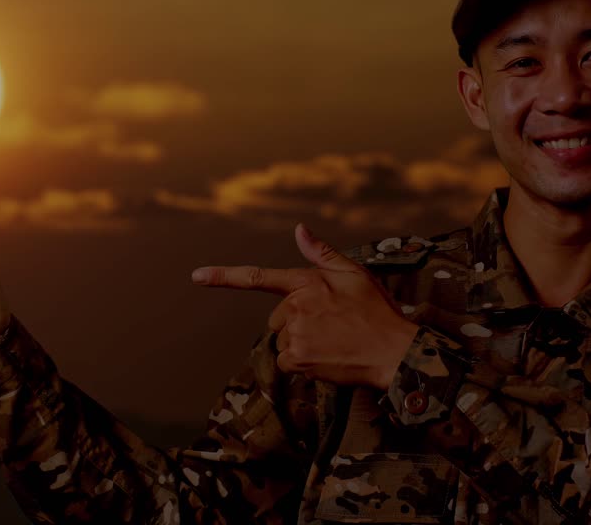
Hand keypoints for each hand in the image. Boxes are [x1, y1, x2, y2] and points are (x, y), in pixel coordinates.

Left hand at [193, 223, 418, 389]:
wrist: (394, 350)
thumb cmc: (377, 311)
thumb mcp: (354, 274)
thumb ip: (321, 254)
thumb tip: (298, 228)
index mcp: (306, 282)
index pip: (258, 277)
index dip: (224, 276)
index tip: (196, 275)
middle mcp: (296, 306)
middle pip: (279, 318)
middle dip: (298, 322)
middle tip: (333, 326)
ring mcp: (295, 333)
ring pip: (284, 340)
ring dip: (303, 344)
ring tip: (335, 342)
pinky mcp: (298, 357)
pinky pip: (288, 361)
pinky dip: (304, 362)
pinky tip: (329, 357)